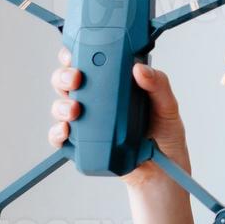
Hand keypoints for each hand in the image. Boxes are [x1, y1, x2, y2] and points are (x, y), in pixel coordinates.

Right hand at [48, 48, 191, 189]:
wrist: (163, 171)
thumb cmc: (164, 134)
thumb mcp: (167, 106)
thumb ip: (158, 85)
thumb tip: (140, 69)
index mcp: (114, 83)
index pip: (90, 61)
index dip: (76, 53)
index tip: (74, 52)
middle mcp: (97, 100)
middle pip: (68, 81)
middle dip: (64, 76)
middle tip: (76, 79)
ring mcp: (88, 122)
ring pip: (61, 106)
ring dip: (61, 105)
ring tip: (74, 110)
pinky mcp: (82, 144)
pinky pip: (61, 137)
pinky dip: (57, 133)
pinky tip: (65, 130)